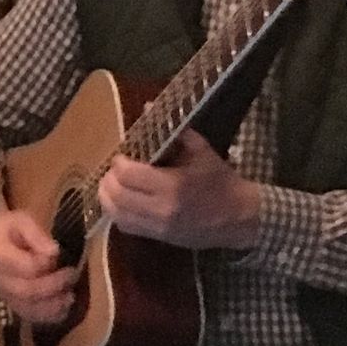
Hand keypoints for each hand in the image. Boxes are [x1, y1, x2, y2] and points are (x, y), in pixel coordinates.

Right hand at [0, 205, 79, 324]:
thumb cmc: (2, 227)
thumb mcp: (19, 220)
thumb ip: (36, 235)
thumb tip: (55, 252)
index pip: (25, 267)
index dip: (45, 265)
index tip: (60, 255)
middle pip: (27, 291)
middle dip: (53, 287)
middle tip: (72, 277)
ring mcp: (2, 293)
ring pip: (26, 308)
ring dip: (51, 307)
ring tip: (70, 299)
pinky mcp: (8, 301)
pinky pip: (26, 314)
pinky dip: (45, 316)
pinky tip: (62, 311)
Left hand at [98, 129, 260, 250]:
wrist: (239, 216)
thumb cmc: (220, 180)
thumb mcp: (201, 150)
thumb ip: (172, 131)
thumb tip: (146, 107)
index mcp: (173, 185)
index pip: (129, 175)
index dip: (119, 163)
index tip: (121, 155)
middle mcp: (162, 209)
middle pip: (118, 196)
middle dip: (109, 179)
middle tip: (113, 169)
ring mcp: (159, 227)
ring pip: (117, 215)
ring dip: (107, 198)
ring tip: (110, 184)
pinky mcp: (159, 238)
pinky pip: (126, 227)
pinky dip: (117, 213)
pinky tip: (120, 202)